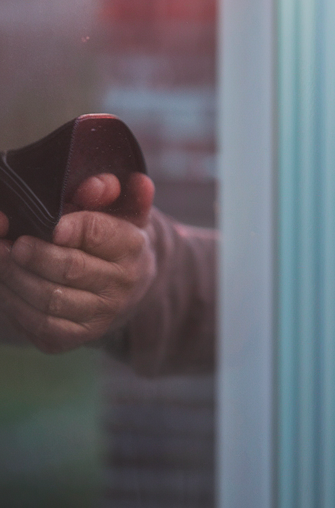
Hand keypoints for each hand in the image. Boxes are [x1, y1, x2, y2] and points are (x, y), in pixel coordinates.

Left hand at [0, 172, 156, 352]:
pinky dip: (17, 305)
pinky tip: (7, 286)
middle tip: (14, 243)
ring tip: (2, 259)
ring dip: (17, 279)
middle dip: (35, 255)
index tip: (50, 224)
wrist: (128, 283)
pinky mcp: (77, 337)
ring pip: (51, 300)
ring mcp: (101, 314)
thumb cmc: (113, 236)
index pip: (99, 234)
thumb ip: (109, 189)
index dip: (72, 227)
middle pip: (71, 269)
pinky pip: (41, 325)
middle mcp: (122, 282)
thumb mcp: (119, 207)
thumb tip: (92, 186)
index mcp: (132, 245)